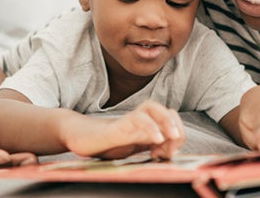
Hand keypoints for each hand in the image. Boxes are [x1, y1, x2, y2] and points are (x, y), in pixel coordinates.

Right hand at [61, 100, 184, 159]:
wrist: (81, 139)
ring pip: (152, 108)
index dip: (178, 133)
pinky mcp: (116, 126)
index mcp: (147, 123)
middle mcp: (139, 118)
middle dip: (176, 126)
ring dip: (166, 121)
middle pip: (165, 110)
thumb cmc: (109, 143)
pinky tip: (156, 139)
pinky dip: (149, 127)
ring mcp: (128, 120)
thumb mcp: (136, 147)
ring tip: (172, 136)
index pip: (171, 119)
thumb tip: (169, 150)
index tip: (171, 152)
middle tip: (174, 144)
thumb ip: (152, 147)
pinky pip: (135, 119)